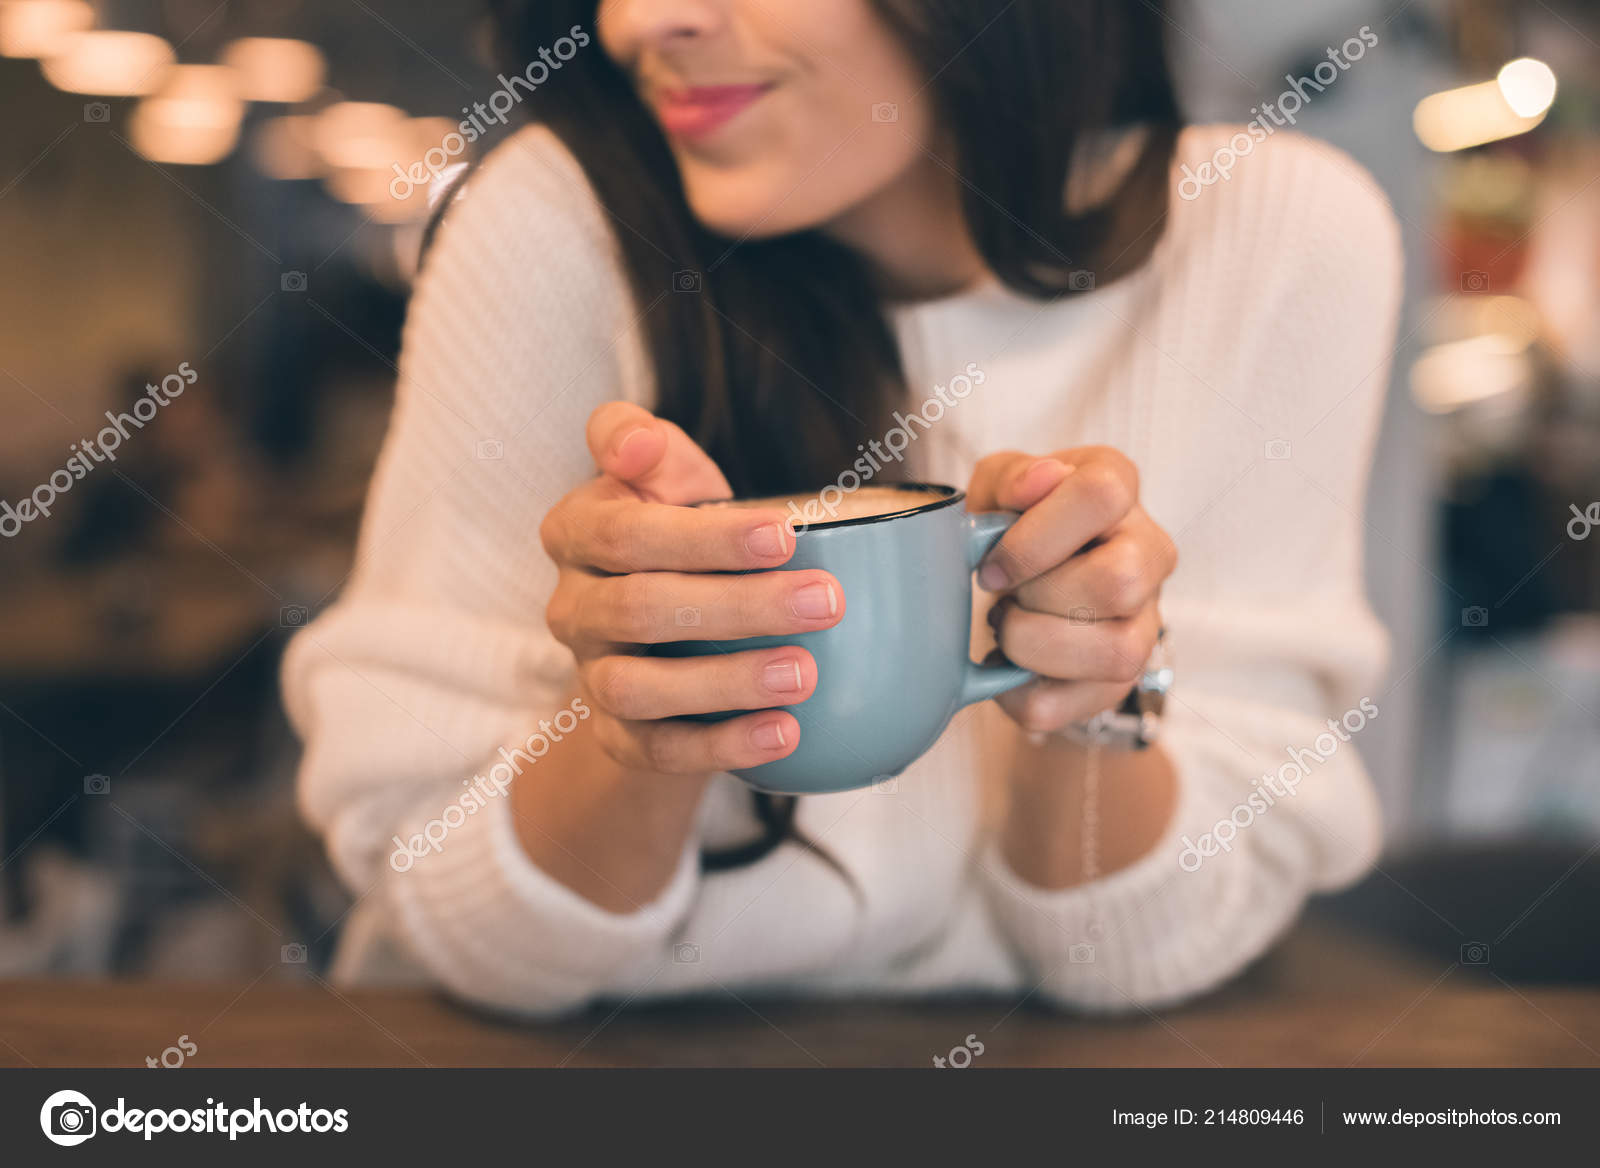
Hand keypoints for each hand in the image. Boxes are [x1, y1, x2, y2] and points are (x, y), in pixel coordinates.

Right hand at [538, 403, 844, 774]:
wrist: (662, 621)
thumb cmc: (677, 526)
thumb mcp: (663, 471)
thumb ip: (642, 439)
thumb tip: (637, 446)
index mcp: (575, 531)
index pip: (626, 534)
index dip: (705, 539)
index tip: (785, 535)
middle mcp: (570, 607)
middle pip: (640, 611)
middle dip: (739, 608)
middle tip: (826, 602)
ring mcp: (589, 675)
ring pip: (638, 689)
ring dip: (727, 683)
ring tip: (805, 673)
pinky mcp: (616, 734)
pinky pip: (656, 750)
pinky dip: (721, 746)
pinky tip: (786, 733)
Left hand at [967, 448, 1175, 733]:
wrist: (1026, 574)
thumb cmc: (1014, 520)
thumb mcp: (999, 484)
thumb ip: (1013, 475)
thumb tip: (1040, 480)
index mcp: (1118, 488)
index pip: (1101, 497)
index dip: (1032, 537)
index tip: (991, 562)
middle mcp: (1149, 553)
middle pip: (1118, 583)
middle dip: (1038, 594)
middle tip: (1005, 591)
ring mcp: (1145, 621)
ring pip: (1114, 653)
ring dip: (1032, 645)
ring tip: (1007, 626)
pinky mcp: (1119, 679)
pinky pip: (1068, 705)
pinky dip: (1015, 692)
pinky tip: (1002, 665)